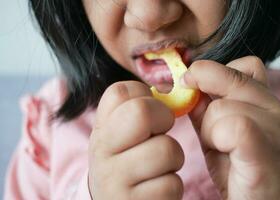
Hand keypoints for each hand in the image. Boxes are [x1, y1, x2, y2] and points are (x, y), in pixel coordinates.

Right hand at [88, 81, 183, 199]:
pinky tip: (155, 188)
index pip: (120, 92)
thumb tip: (169, 88)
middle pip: (142, 112)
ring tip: (158, 167)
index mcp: (101, 128)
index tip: (150, 115)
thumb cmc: (126, 162)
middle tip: (160, 134)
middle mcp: (101, 151)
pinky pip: (171, 184)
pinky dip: (171, 186)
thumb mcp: (122, 135)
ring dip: (173, 159)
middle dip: (164, 119)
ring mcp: (114, 179)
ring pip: (167, 149)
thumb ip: (138, 110)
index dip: (147, 97)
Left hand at [182, 56, 279, 198]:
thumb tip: (188, 85)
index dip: (214, 72)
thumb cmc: (236, 167)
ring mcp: (272, 127)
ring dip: (208, 128)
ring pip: (221, 106)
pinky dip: (215, 138)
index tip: (193, 85)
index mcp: (264, 101)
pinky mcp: (264, 149)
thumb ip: (205, 108)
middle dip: (205, 98)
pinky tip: (223, 152)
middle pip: (230, 77)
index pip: (244, 64)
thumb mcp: (216, 130)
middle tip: (205, 123)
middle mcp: (274, 108)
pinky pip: (230, 125)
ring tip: (219, 147)